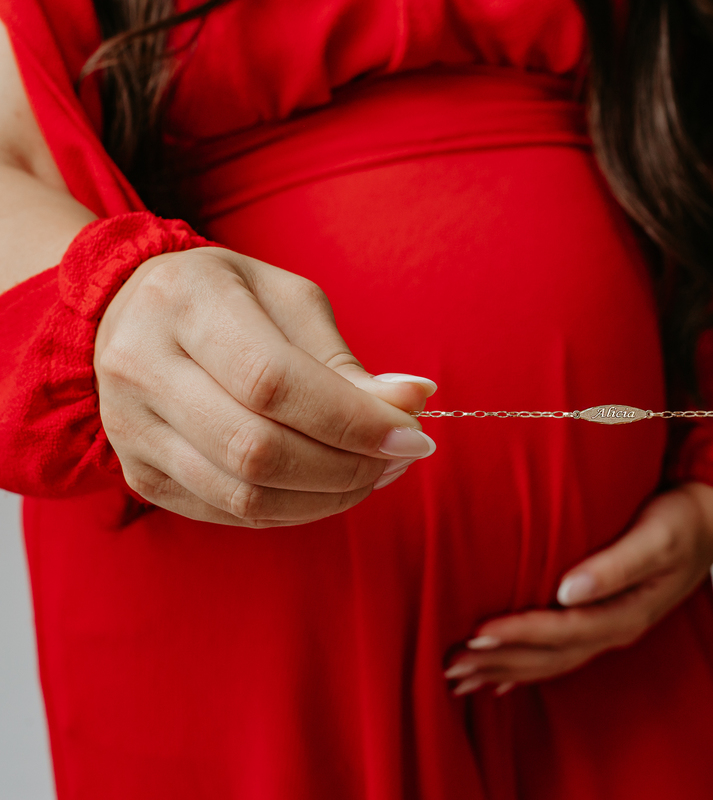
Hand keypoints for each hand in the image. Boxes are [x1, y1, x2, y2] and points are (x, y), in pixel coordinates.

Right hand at [95, 247, 438, 525]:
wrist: (131, 312)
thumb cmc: (231, 301)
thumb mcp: (289, 302)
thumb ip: (343, 360)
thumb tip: (410, 404)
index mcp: (185, 303)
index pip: (273, 382)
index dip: (352, 419)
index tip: (414, 433)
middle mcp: (142, 367)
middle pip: (257, 449)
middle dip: (348, 465)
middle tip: (402, 455)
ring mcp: (132, 429)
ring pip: (245, 495)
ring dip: (330, 496)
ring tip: (378, 472)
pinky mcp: (142, 475)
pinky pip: (231, 513)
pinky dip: (297, 509)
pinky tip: (334, 487)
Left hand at [442, 482, 712, 695]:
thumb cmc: (684, 518)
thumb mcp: (658, 536)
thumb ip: (616, 564)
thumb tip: (568, 590)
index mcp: (628, 611)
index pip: (564, 631)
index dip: (521, 633)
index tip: (479, 631)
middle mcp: (617, 626)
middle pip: (551, 656)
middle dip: (501, 662)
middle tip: (451, 667)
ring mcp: (612, 625)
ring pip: (552, 660)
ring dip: (506, 669)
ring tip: (461, 678)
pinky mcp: (605, 616)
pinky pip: (561, 652)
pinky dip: (527, 667)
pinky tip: (501, 680)